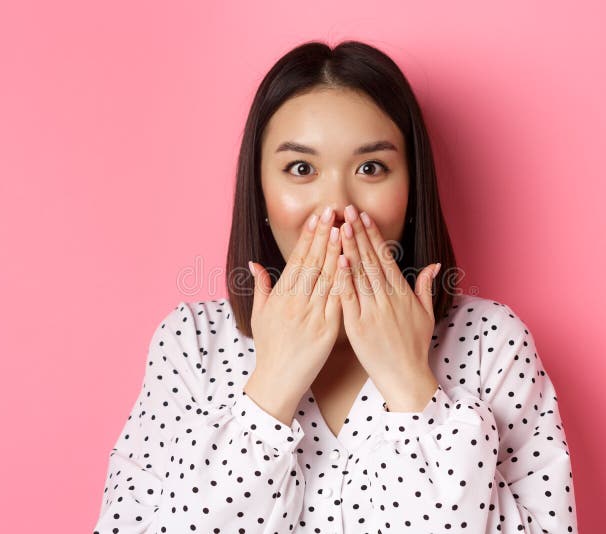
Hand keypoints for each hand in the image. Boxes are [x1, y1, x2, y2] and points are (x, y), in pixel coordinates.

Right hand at [245, 207, 342, 418]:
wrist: (277, 381)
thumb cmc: (269, 348)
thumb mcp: (259, 316)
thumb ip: (261, 287)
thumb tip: (255, 264)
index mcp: (280, 296)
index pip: (296, 259)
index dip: (307, 237)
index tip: (316, 217)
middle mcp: (294, 302)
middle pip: (312, 262)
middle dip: (323, 235)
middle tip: (333, 211)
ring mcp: (311, 315)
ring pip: (326, 277)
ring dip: (336, 251)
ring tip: (344, 228)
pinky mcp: (326, 329)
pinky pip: (337, 300)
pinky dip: (344, 280)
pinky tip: (351, 263)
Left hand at [336, 205, 440, 409]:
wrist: (405, 377)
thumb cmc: (414, 346)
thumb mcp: (425, 315)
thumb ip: (425, 287)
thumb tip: (433, 265)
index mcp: (402, 294)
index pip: (385, 257)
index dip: (373, 235)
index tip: (363, 216)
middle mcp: (388, 299)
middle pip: (370, 260)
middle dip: (358, 234)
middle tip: (346, 210)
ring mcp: (373, 312)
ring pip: (359, 275)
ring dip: (349, 249)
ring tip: (339, 227)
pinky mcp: (359, 327)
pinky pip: (350, 299)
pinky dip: (344, 280)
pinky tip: (337, 261)